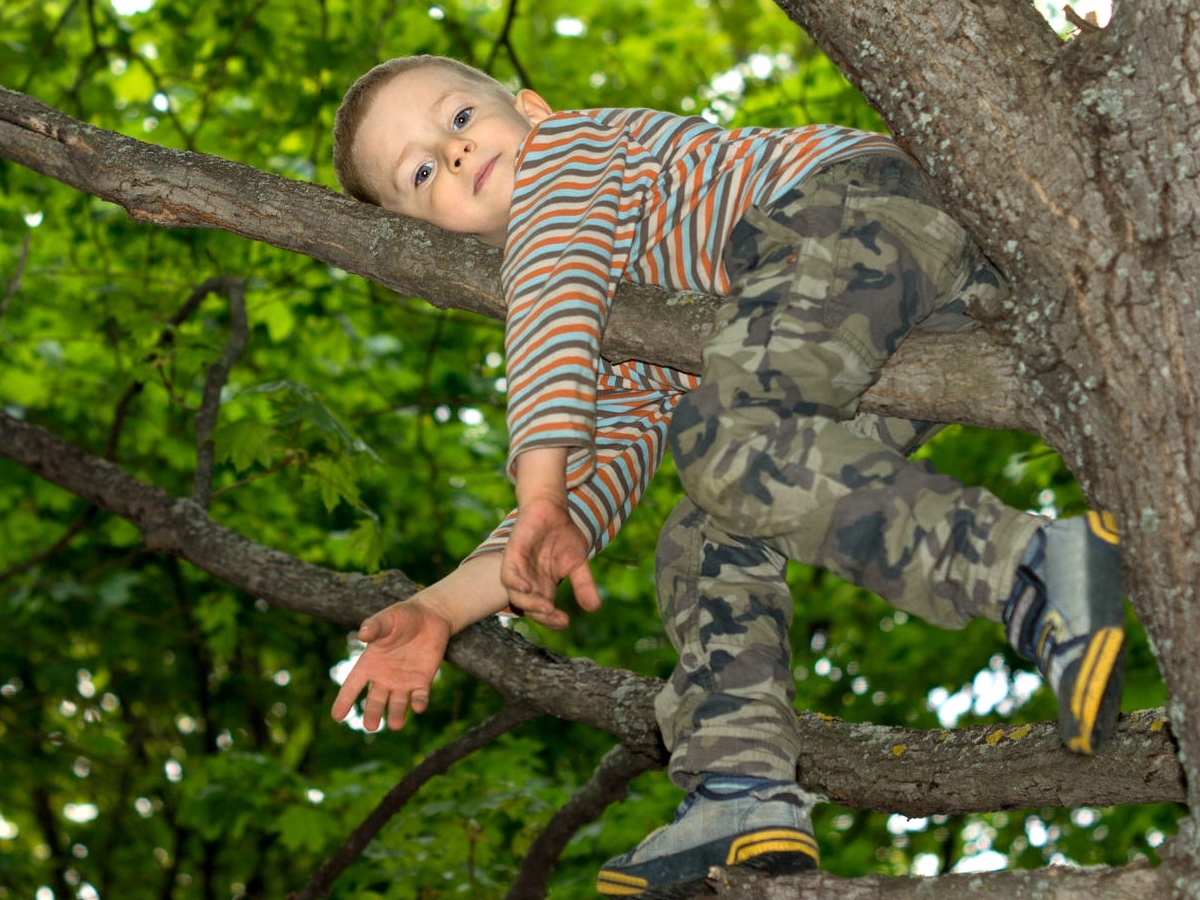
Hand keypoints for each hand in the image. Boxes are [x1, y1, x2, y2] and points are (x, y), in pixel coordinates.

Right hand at [330, 598, 452, 731]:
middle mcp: (384, 677)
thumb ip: (375, 627)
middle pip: (375, 700)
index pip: (353, 685)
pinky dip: (419, 703)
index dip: (344, 700)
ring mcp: (404, 681)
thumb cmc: (403, 616)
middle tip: (371, 726)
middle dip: (373, 713)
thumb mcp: (387, 619)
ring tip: (396, 725)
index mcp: (370, 663)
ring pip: (397, 704)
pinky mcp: (423, 681)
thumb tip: (362, 634)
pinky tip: (419, 706)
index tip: (337, 716)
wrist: (430, 616)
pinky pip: (419, 697)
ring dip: (396, 714)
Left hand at [501, 495, 601, 627]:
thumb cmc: (563, 535)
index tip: (565, 623)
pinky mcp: (512, 555)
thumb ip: (584, 585)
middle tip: (556, 617)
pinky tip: (527, 587)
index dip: (552, 620)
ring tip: (546, 607)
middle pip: (529, 608)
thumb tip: (595, 608)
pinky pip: (508, 575)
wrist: (552, 509)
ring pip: (516, 596)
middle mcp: (529, 582)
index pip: (543, 612)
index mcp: (543, 587)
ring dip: (530, 604)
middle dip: (542, 616)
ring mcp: (519, 569)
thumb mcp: (578, 564)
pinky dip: (515, 583)